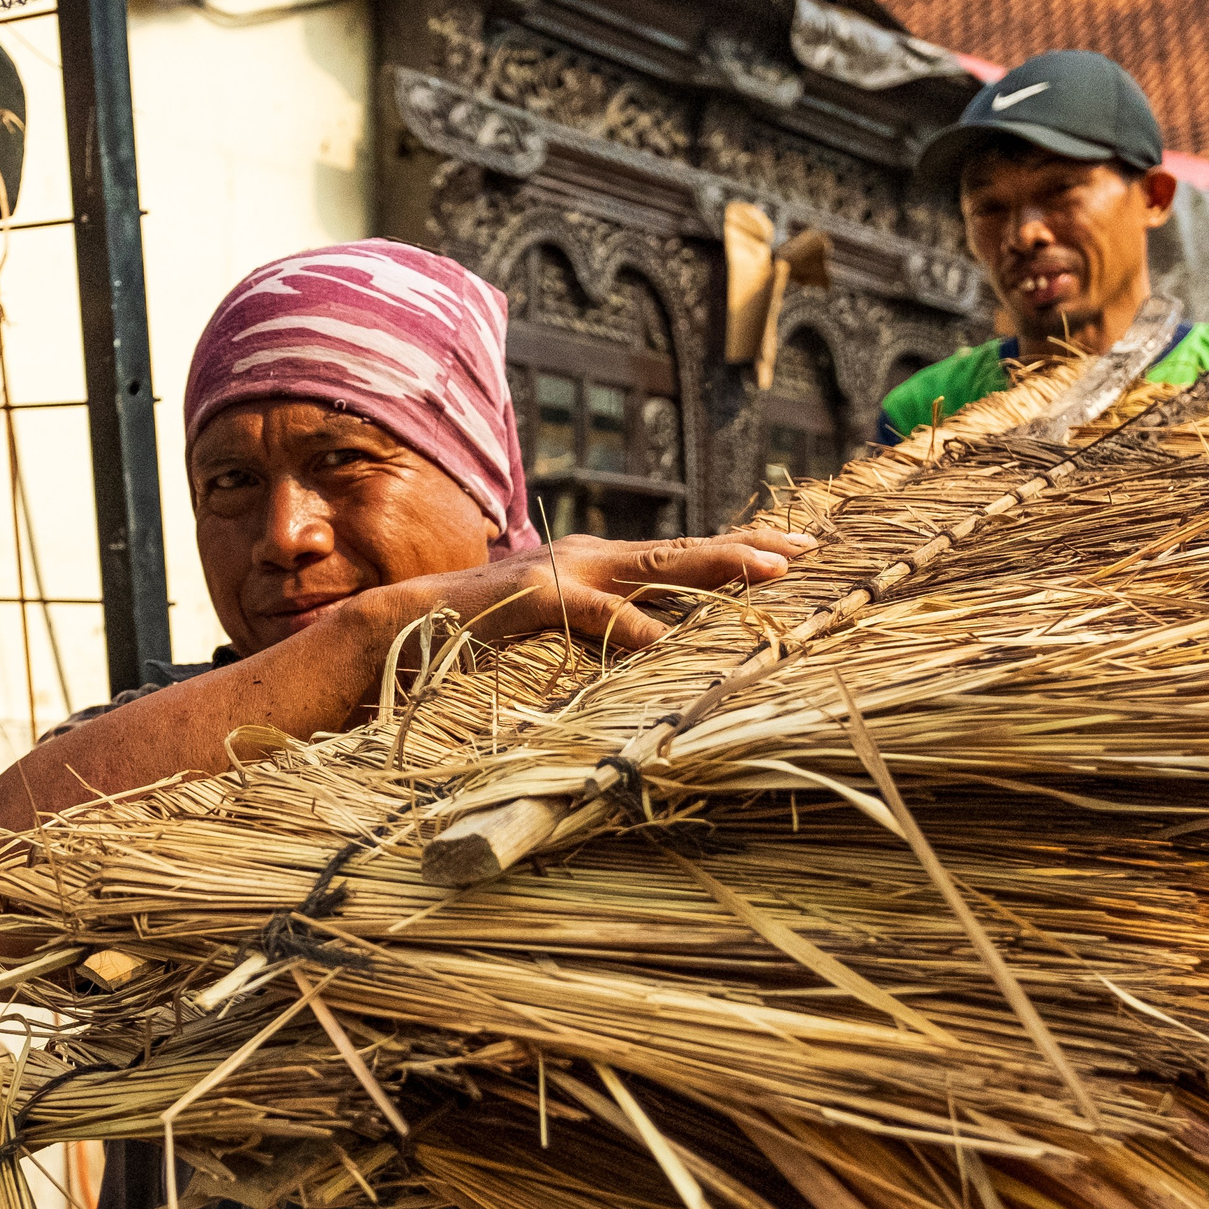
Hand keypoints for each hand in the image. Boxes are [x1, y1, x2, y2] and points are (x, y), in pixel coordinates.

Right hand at [384, 528, 816, 651]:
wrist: (403, 629)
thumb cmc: (483, 641)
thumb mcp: (561, 641)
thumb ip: (608, 641)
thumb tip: (662, 658)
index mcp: (598, 570)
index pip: (681, 560)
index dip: (738, 555)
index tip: (796, 553)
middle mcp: (589, 560)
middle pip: (683, 552)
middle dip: (747, 550)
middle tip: (806, 550)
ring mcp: (561, 573)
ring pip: (654, 567)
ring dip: (714, 568)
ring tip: (767, 573)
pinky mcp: (531, 598)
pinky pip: (591, 614)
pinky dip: (627, 626)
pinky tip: (661, 641)